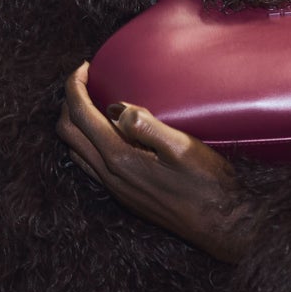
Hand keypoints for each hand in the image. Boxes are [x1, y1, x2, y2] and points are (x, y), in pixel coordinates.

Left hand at [56, 63, 255, 263]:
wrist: (222, 224)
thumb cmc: (208, 185)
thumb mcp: (181, 148)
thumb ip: (145, 125)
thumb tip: (116, 108)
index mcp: (119, 158)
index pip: (81, 115)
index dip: (74, 87)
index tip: (84, 66)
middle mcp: (110, 176)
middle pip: (68, 133)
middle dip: (69, 102)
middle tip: (86, 82)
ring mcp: (116, 189)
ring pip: (76, 151)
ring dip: (76, 123)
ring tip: (94, 103)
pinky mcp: (125, 196)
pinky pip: (90, 165)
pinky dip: (87, 141)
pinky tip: (109, 134)